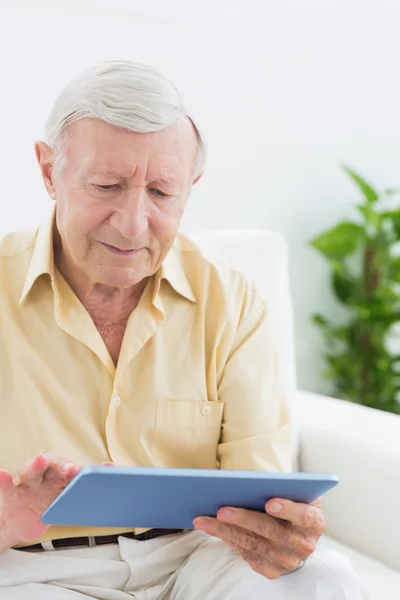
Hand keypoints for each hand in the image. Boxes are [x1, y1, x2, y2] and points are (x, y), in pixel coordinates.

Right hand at [0, 453, 80, 546]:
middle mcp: (45, 476)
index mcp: (61, 476)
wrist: (25, 521)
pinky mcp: (11, 495)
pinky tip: (2, 474)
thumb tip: (105, 481)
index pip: (72, 470)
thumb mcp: (67, 501)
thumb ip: (83, 493)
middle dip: (64, 466)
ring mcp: (28, 484)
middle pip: (55, 467)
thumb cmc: (50, 505)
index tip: (89, 472)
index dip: (81, 472)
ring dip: (37, 465)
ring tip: (40, 460)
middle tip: (71, 468)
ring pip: (32, 472)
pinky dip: (4, 480)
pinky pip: (7, 487)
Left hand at [193, 497, 324, 579]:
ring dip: (225, 530)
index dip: (287, 509)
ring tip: (204, 519)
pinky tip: (211, 529)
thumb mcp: (295, 491)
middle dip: (244, 519)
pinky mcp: (271, 570)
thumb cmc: (293, 502)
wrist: (297, 530)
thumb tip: (250, 480)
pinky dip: (226, 540)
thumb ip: (282, 486)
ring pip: (253, 544)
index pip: (303, 516)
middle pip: (271, 531)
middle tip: (221, 509)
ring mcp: (287, 560)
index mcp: (314, 521)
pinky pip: (246, 554)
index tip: (269, 502)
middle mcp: (303, 544)